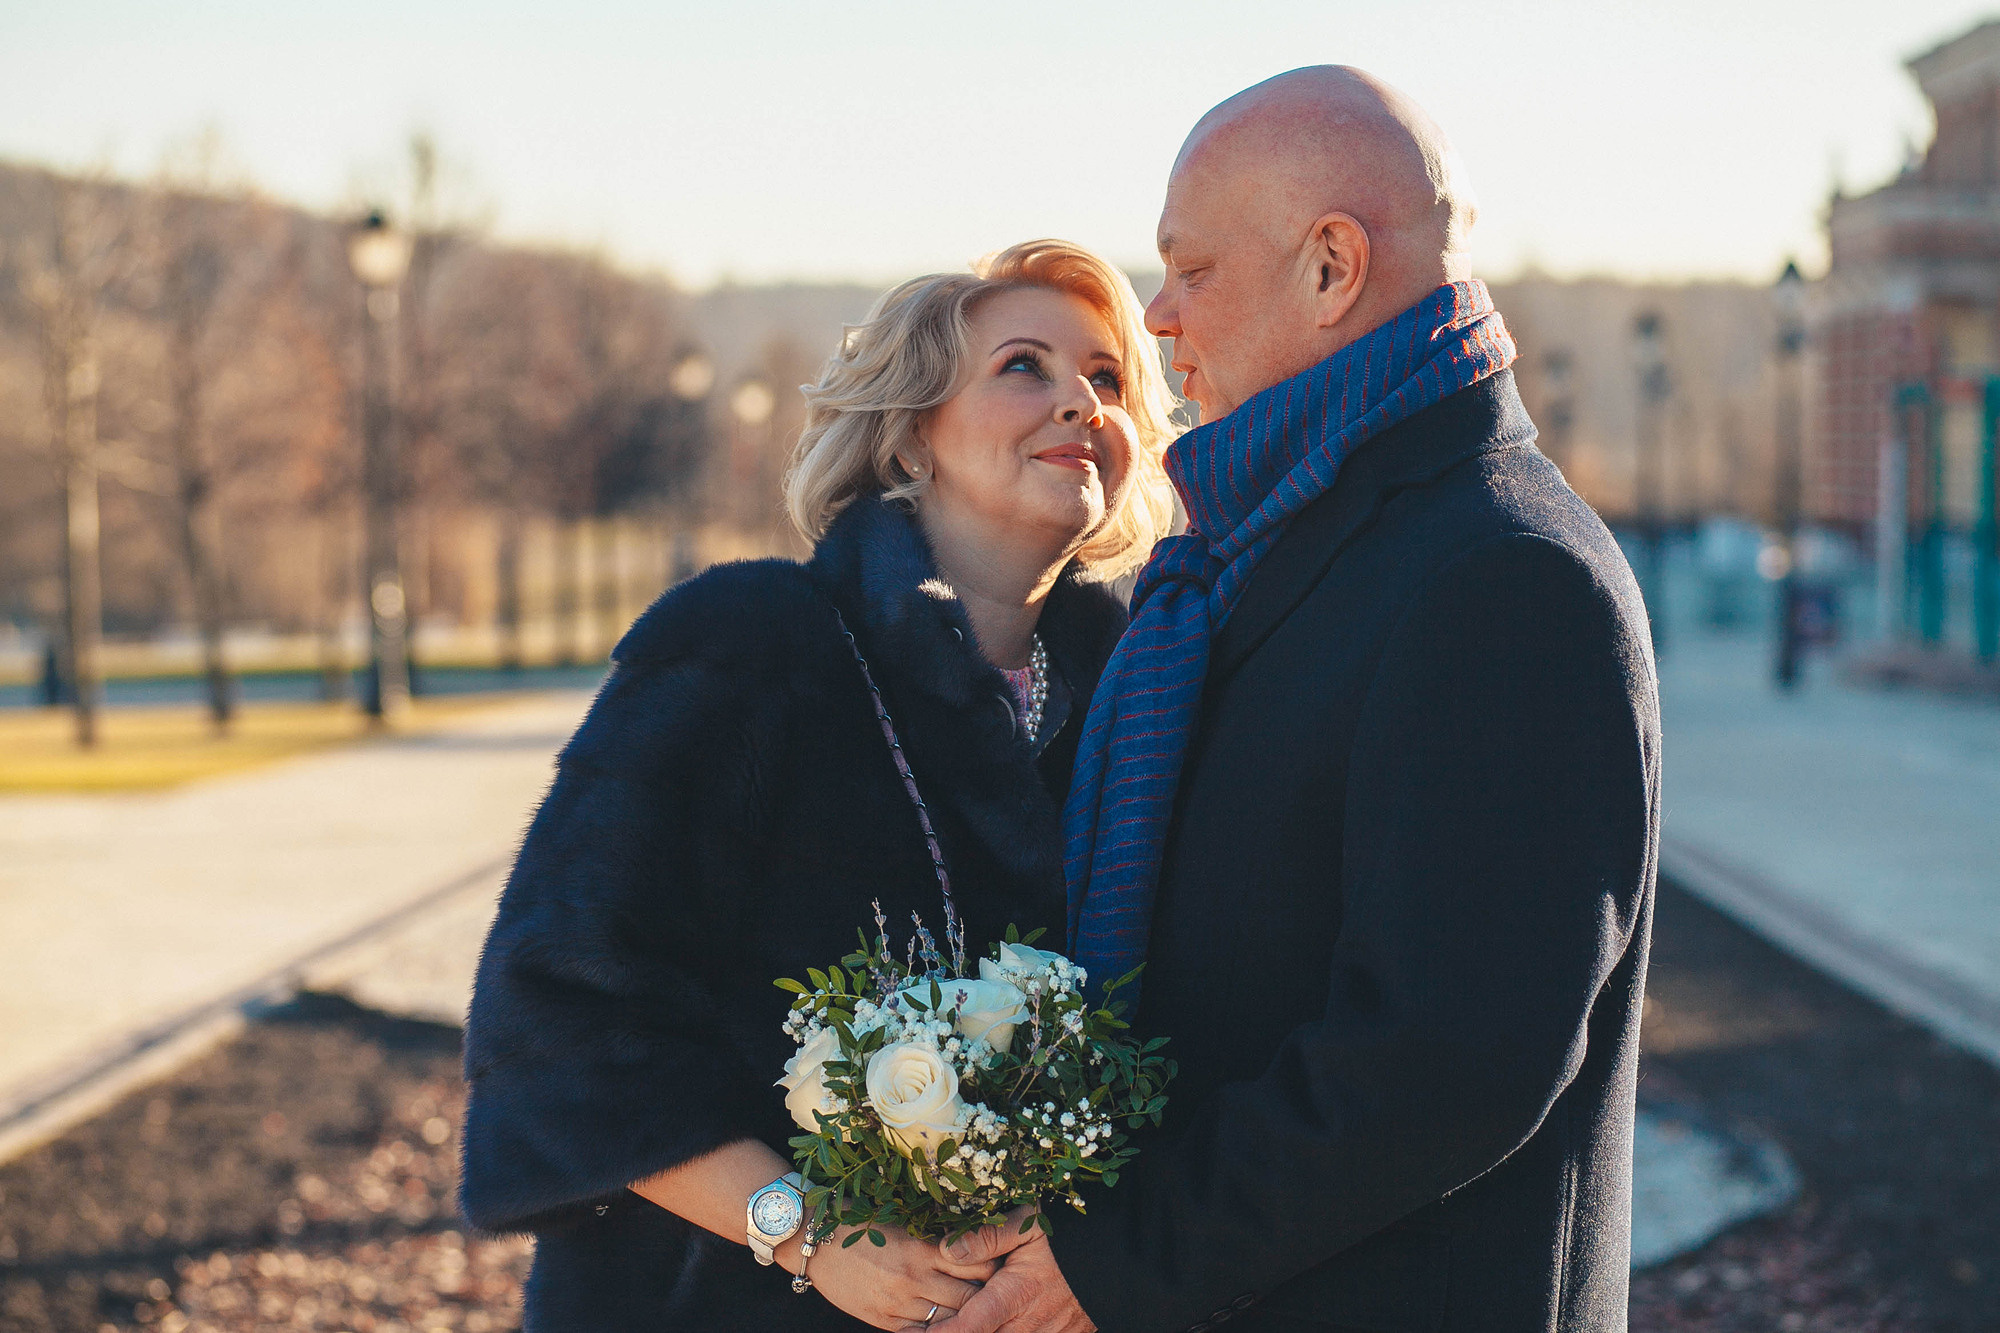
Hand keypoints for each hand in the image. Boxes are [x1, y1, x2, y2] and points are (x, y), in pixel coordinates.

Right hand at [799, 1224, 998, 1330]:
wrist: (816, 1241)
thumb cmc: (860, 1222)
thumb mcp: (902, 1225)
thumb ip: (933, 1242)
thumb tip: (969, 1247)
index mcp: (921, 1249)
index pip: (975, 1265)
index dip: (993, 1268)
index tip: (1001, 1265)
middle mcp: (913, 1279)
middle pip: (968, 1298)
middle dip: (984, 1297)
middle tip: (996, 1293)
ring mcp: (898, 1304)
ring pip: (947, 1320)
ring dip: (963, 1316)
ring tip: (973, 1309)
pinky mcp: (884, 1321)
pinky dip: (936, 1328)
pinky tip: (945, 1321)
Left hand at [929, 1213, 1094, 1332]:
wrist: (1114, 1262)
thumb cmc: (1069, 1239)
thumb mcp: (1029, 1225)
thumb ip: (988, 1235)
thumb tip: (947, 1250)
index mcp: (1015, 1296)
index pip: (967, 1327)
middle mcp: (1025, 1326)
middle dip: (949, 1332)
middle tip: (922, 1326)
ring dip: (976, 1331)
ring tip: (947, 1323)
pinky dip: (1002, 1331)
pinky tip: (987, 1322)